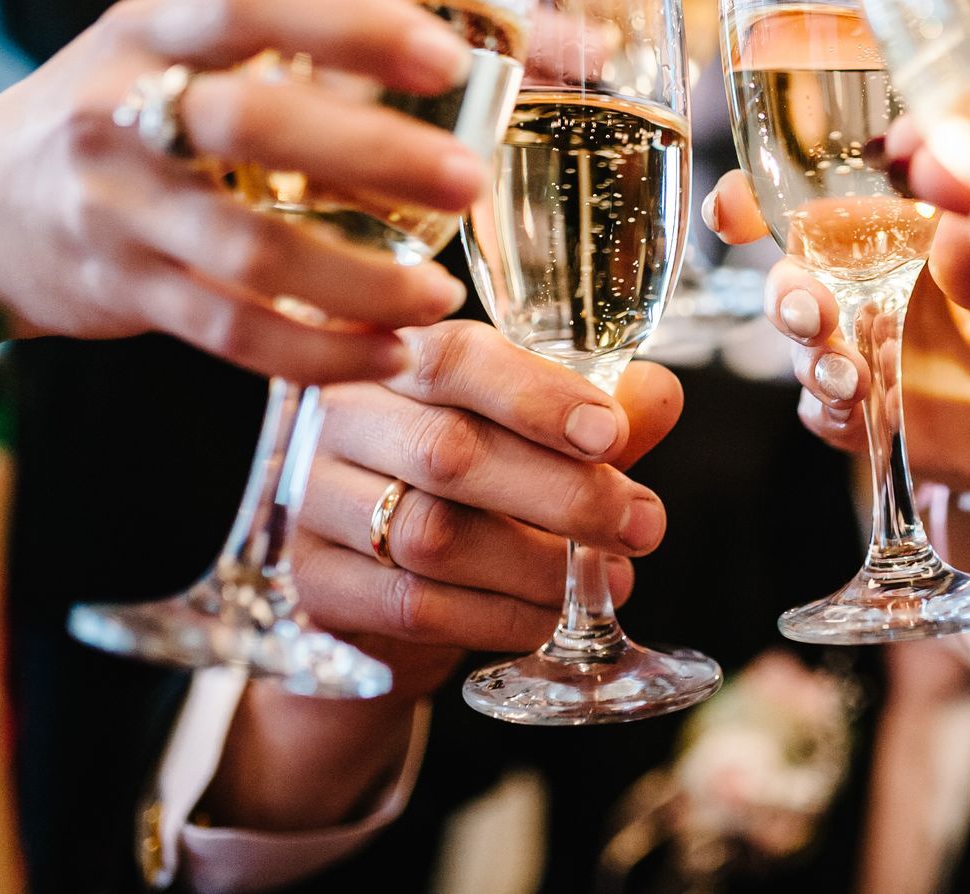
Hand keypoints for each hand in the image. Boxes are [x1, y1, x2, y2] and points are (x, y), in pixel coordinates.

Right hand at [0, 0, 483, 383]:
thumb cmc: (111, 110)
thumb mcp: (168, 44)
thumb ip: (280, 36)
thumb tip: (435, 25)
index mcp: (151, 32)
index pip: (245, 3)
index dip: (349, 24)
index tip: (446, 58)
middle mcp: (121, 111)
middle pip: (251, 125)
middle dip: (373, 154)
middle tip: (466, 179)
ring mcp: (117, 208)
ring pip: (247, 250)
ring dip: (360, 281)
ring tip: (441, 296)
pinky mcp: (124, 292)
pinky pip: (229, 331)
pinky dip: (316, 351)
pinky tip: (387, 353)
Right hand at [295, 319, 677, 697]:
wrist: (375, 588)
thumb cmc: (468, 484)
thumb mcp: (533, 435)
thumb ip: (594, 412)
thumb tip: (658, 395)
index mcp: (394, 355)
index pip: (454, 358)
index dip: (538, 395)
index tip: (613, 435)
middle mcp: (339, 417)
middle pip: (448, 453)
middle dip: (563, 492)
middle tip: (642, 524)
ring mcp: (311, 501)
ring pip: (431, 535)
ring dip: (538, 563)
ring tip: (611, 574)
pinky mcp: (312, 585)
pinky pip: (414, 606)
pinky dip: (499, 615)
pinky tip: (551, 615)